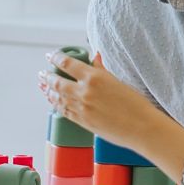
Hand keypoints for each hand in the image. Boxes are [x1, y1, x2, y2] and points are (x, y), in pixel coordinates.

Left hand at [39, 54, 164, 151]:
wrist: (141, 128)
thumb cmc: (135, 104)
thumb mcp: (118, 81)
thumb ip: (101, 69)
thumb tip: (94, 58)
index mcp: (94, 78)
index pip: (68, 64)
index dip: (56, 58)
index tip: (51, 56)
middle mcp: (84, 92)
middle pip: (57, 82)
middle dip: (47, 76)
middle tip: (42, 73)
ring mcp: (81, 108)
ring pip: (57, 97)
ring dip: (48, 91)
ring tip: (42, 85)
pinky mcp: (82, 122)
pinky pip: (63, 111)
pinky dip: (56, 104)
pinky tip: (53, 101)